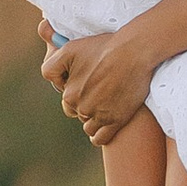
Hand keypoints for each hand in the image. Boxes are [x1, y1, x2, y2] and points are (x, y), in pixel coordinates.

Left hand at [47, 26, 153, 144]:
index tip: (86, 83)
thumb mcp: (69, 49)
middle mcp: (81, 106)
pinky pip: (100, 138)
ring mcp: (98, 115)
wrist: (134, 51)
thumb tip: (54, 82)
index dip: (75, 91)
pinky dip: (99, 136)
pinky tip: (104, 127)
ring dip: (93, 119)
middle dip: (85, 105)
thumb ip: (52, 67)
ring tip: (105, 106)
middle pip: (77, 113)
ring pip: (88, 126)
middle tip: (99, 91)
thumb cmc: (103, 47)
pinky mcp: (116, 121)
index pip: (66, 101)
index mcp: (69, 93)